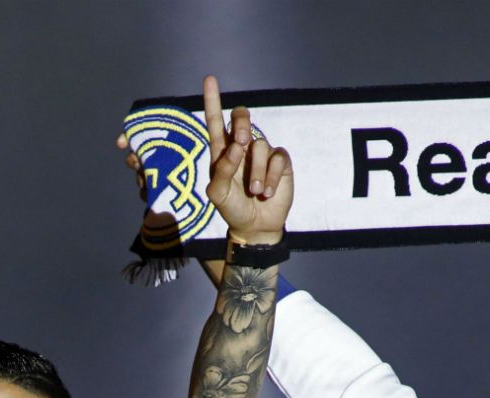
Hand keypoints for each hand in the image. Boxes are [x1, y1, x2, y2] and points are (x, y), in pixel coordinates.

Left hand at [199, 76, 293, 245]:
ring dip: (256, 172)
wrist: (254, 226)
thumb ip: (223, 169)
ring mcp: (262, 153)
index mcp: (221, 151)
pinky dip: (271, 177)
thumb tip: (237, 146)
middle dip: (240, 124)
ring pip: (259, 145)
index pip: (215, 121)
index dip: (212, 100)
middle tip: (240, 143)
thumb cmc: (231, 208)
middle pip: (241, 117)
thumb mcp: (218, 193)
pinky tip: (266, 192)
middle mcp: (241, 147)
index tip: (210, 79)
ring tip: (254, 192)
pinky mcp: (280, 162)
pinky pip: (277, 158)